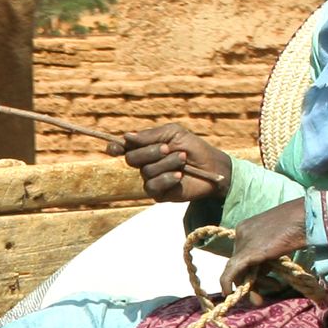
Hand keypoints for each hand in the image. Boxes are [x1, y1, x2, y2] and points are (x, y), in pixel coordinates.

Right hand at [110, 123, 230, 203]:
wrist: (212, 167)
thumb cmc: (194, 148)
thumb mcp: (174, 133)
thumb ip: (150, 135)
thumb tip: (126, 137)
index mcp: (145, 147)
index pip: (122, 148)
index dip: (115, 147)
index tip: (115, 148)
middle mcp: (144, 163)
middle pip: (131, 158)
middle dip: (150, 152)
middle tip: (168, 148)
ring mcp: (150, 179)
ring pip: (145, 171)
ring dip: (166, 164)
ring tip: (183, 160)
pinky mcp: (158, 193)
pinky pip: (152, 186)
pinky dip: (166, 179)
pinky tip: (179, 176)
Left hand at [220, 202, 309, 291]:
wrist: (305, 218)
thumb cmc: (301, 224)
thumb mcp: (279, 239)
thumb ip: (268, 252)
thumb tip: (264, 269)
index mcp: (247, 227)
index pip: (244, 252)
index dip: (252, 270)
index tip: (264, 280)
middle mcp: (241, 233)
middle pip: (241, 262)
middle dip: (251, 280)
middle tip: (260, 295)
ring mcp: (242, 242)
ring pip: (238, 269)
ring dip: (250, 286)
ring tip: (261, 297)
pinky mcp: (247, 252)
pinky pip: (231, 270)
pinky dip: (227, 282)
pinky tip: (228, 293)